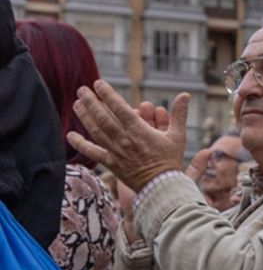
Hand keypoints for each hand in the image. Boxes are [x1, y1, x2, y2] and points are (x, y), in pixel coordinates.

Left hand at [67, 83, 190, 192]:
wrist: (162, 186)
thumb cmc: (171, 161)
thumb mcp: (178, 136)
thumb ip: (179, 114)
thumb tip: (185, 94)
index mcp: (139, 131)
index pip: (120, 108)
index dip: (108, 95)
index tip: (98, 84)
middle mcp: (124, 140)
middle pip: (103, 117)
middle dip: (91, 102)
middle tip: (82, 89)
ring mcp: (116, 152)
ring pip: (96, 131)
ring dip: (85, 116)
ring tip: (77, 104)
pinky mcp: (111, 163)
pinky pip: (93, 153)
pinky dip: (81, 145)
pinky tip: (70, 136)